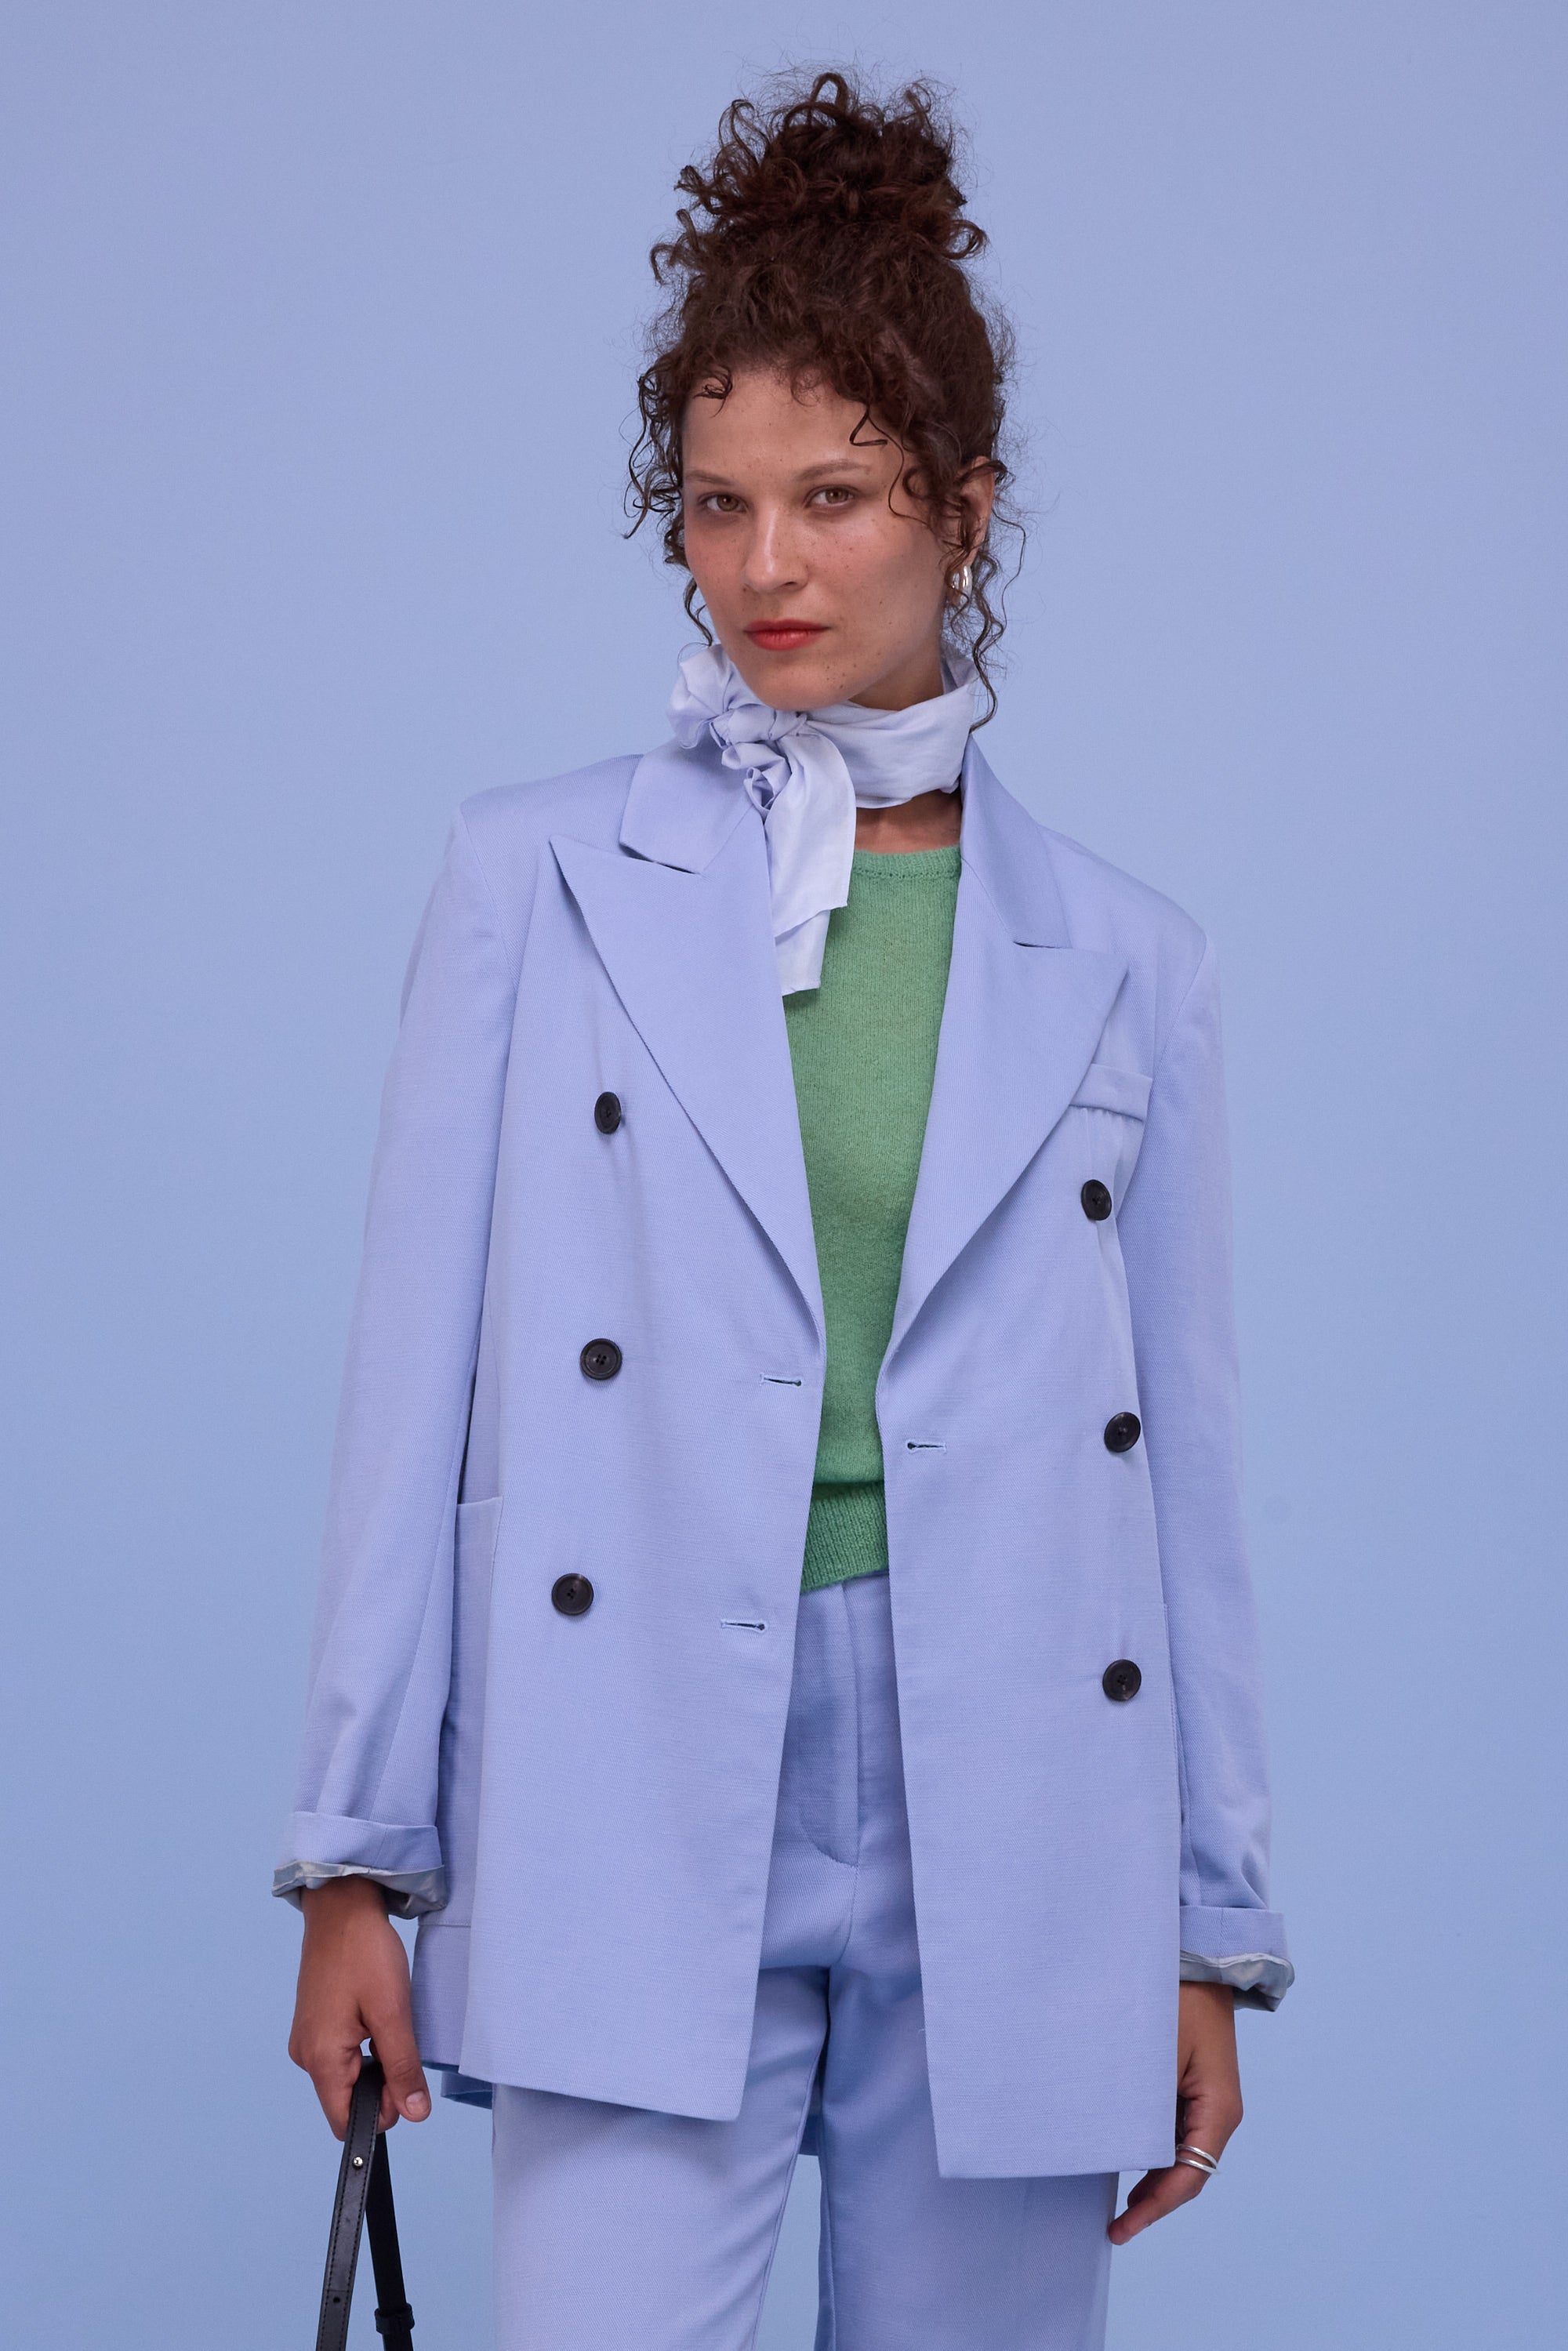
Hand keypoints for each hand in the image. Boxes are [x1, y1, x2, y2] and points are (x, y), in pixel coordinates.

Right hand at [288, 1877, 430, 2138]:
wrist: (342, 1906)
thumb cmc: (365, 1953)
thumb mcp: (393, 2013)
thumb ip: (402, 2068)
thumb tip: (414, 2115)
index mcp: (320, 2059)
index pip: (345, 2121)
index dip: (381, 2113)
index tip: (405, 2081)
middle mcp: (305, 2056)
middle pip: (347, 2100)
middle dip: (381, 2085)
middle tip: (401, 2042)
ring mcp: (307, 2039)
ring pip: (346, 2076)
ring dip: (374, 2062)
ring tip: (387, 2022)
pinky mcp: (313, 2024)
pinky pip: (340, 2054)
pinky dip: (363, 2046)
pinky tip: (374, 2015)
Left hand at [1108, 1982, 1241, 2244]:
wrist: (1197, 1956)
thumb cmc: (1176, 1998)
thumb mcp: (1156, 2053)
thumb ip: (1143, 2104)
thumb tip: (1118, 2146)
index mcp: (1218, 2110)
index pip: (1188, 2177)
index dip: (1155, 2208)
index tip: (1122, 2229)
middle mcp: (1219, 2111)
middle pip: (1187, 2173)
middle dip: (1153, 2200)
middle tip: (1115, 2225)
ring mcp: (1208, 2099)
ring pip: (1181, 2153)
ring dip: (1153, 2177)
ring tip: (1118, 2202)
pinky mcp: (1194, 2085)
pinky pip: (1175, 2129)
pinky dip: (1154, 2149)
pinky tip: (1127, 2153)